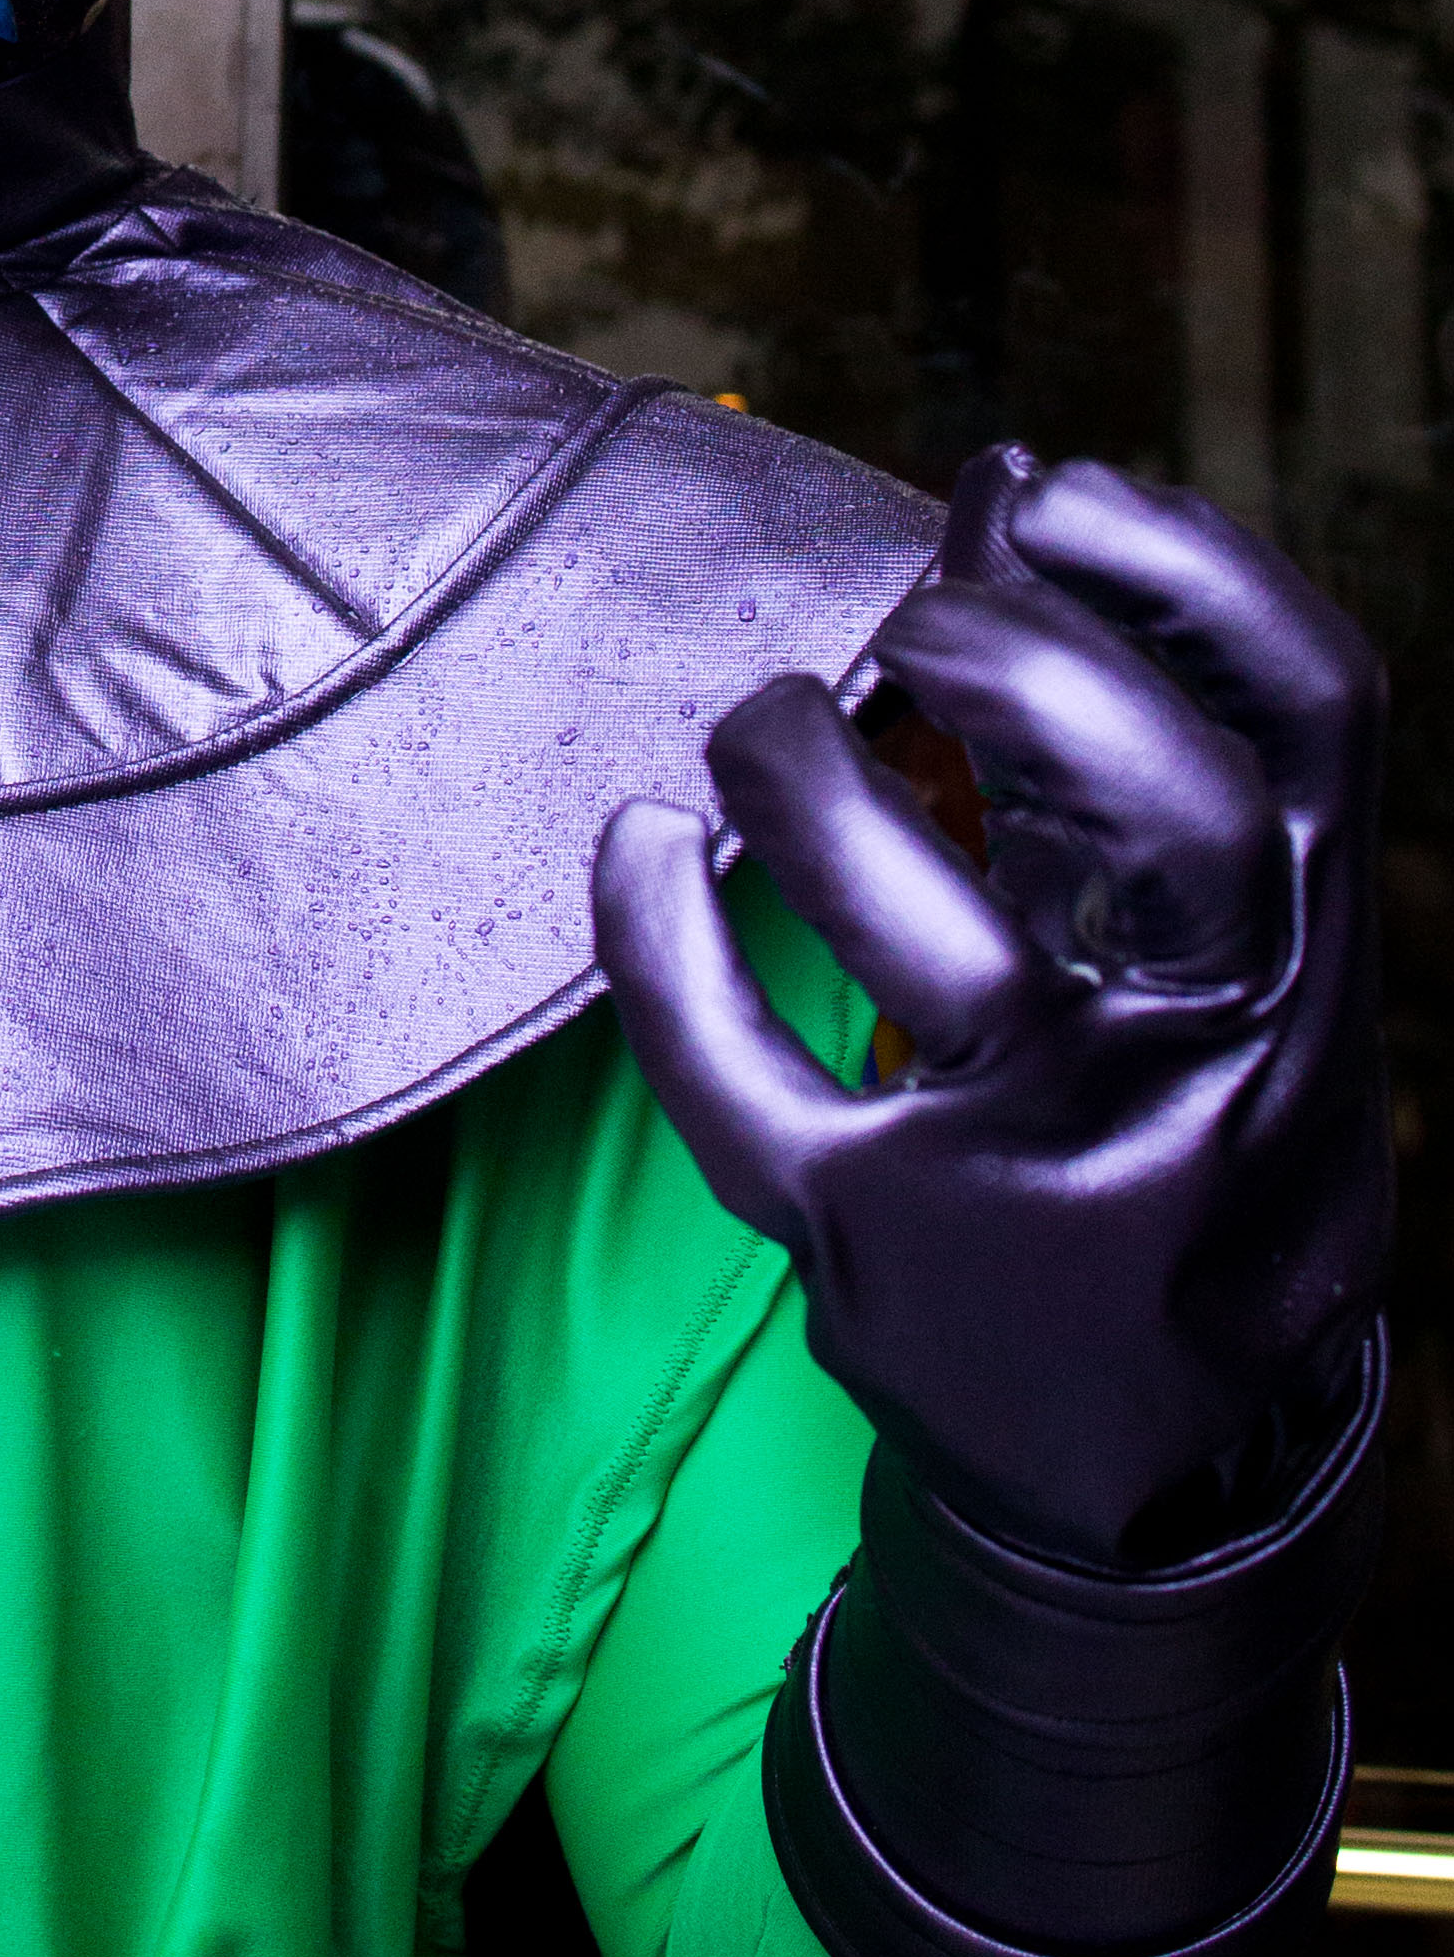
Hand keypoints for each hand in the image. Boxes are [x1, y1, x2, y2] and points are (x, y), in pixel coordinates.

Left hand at [593, 448, 1389, 1567]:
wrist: (1157, 1472)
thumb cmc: (1165, 1118)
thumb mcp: (1194, 948)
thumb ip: (1105, 733)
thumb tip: (1001, 483)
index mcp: (1313, 958)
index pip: (1318, 711)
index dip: (1190, 568)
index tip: (1051, 486)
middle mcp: (1211, 1057)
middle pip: (1171, 808)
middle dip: (1027, 661)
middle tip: (903, 618)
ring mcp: (1050, 1160)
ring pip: (940, 951)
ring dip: (813, 783)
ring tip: (756, 723)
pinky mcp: (883, 1241)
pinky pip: (748, 1081)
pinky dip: (661, 945)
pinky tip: (638, 845)